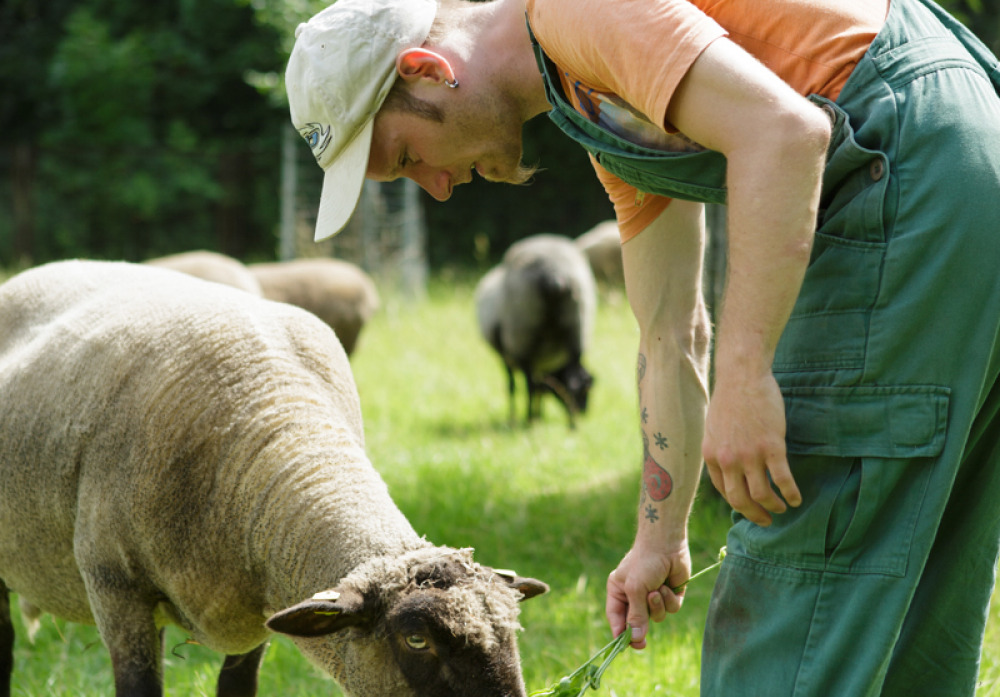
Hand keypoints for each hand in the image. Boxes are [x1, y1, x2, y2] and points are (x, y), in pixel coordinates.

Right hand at [606, 543, 690, 648]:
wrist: (666, 543)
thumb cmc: (644, 562)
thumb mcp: (635, 589)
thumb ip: (636, 615)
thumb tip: (634, 638)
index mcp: (618, 591)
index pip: (617, 618)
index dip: (620, 634)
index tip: (626, 647)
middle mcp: (635, 595)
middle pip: (637, 622)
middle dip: (641, 627)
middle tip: (642, 642)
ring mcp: (653, 594)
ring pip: (656, 617)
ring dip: (658, 607)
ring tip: (657, 591)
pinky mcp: (670, 593)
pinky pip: (671, 609)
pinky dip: (670, 600)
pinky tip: (668, 586)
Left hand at [702, 371, 800, 525]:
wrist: (742, 377)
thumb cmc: (730, 399)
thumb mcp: (714, 429)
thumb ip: (720, 449)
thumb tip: (729, 466)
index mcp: (712, 456)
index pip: (724, 491)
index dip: (738, 504)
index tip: (749, 509)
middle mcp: (728, 460)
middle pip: (740, 500)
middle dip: (754, 515)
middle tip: (766, 521)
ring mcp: (750, 455)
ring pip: (762, 495)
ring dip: (774, 506)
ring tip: (783, 508)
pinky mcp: (772, 447)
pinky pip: (782, 479)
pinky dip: (791, 493)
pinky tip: (796, 498)